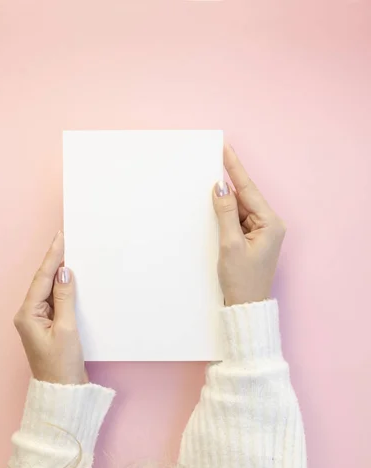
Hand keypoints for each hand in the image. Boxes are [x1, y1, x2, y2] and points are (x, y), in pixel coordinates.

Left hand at [14, 232, 87, 384]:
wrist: (64, 392)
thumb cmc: (62, 366)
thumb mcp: (67, 329)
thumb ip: (65, 298)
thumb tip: (64, 273)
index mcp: (28, 315)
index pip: (42, 279)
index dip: (52, 257)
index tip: (61, 238)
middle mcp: (29, 315)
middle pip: (43, 282)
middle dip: (55, 262)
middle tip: (68, 241)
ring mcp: (38, 322)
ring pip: (50, 291)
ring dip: (61, 276)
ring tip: (73, 256)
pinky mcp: (49, 327)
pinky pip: (56, 302)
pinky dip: (65, 291)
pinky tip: (75, 282)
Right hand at [213, 145, 285, 305]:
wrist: (246, 307)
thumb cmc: (242, 280)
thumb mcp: (230, 244)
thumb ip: (225, 213)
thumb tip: (220, 187)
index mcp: (271, 223)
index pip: (248, 190)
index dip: (235, 168)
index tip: (226, 148)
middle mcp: (270, 225)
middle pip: (245, 197)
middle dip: (228, 184)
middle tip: (213, 161)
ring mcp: (262, 232)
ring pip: (240, 208)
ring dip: (225, 202)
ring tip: (207, 189)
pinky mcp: (253, 240)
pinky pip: (238, 220)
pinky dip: (226, 215)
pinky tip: (214, 210)